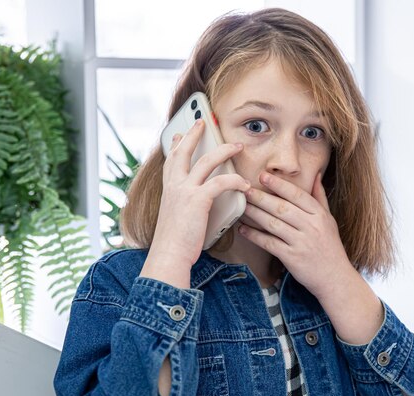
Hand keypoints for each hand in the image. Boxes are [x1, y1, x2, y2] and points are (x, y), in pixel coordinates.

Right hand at [153, 119, 250, 268]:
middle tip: (203, 121)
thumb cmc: (174, 244)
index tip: (177, 136)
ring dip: (224, 150)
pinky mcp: (197, 199)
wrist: (169, 256)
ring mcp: (184, 190)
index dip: (175, 146)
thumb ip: (183, 205)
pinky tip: (245, 184)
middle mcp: (173, 186)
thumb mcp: (176, 218)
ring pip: (206, 160)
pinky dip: (235, 181)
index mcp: (168, 190)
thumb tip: (195, 203)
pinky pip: (220, 182)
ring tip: (237, 145)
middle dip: (194, 133)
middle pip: (184, 151)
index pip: (170, 161)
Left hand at [238, 171, 353, 298]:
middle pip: (282, 208)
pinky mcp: (292, 258)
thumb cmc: (330, 247)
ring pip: (273, 224)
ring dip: (255, 214)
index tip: (263, 176)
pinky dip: (254, 236)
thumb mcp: (329, 220)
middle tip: (244, 189)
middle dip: (261, 197)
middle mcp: (311, 226)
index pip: (297, 195)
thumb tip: (316, 175)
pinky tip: (243, 229)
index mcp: (320, 215)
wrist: (335, 278)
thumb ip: (320, 197)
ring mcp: (301, 242)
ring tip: (242, 206)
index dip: (279, 185)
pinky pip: (269, 243)